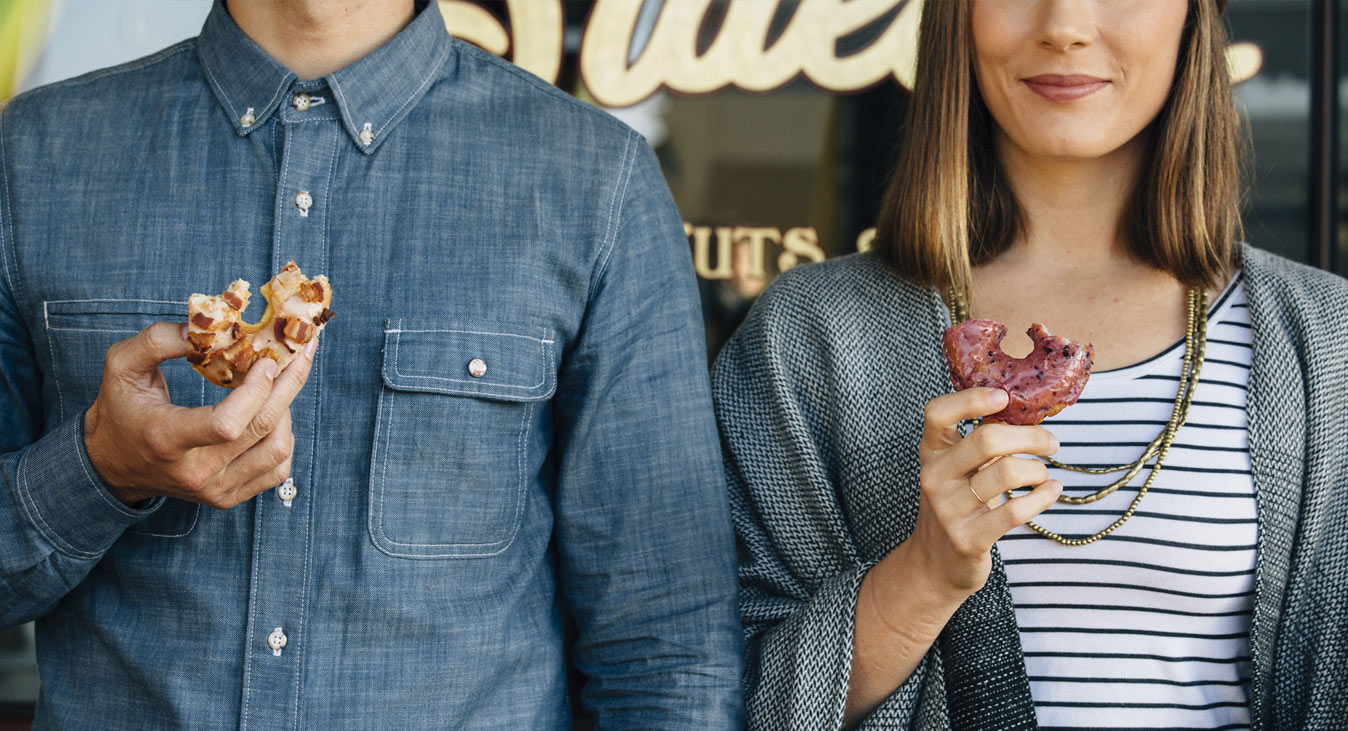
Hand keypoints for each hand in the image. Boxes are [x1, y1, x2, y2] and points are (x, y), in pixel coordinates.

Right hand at [83, 322, 316, 507]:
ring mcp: (215, 489)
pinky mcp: (228, 496)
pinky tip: (273, 415)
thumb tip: (202, 326)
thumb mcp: (121, 366)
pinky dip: (284, 438)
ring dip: (286, 411)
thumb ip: (156, 340)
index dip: (256, 391)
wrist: (111, 465)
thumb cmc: (119, 410)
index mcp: (166, 439)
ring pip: (278, 451)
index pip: (226, 424)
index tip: (266, 360)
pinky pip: (277, 469)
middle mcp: (195, 471)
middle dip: (287, 385)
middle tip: (298, 355)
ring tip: (278, 385)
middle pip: (262, 429)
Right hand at [903, 387, 1062, 599]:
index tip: (1004, 397)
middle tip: (1051, 443)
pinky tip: (1052, 491)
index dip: (971, 399)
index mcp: (932, 453)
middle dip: (1030, 437)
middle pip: (987, 440)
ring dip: (1038, 469)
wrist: (935, 563)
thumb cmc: (956, 506)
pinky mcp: (969, 538)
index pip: (938, 413)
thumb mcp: (956, 470)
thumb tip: (1025, 413)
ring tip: (1044, 473)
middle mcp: (935, 477)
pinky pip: (1016, 511)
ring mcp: (949, 509)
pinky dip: (1043, 497)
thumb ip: (979, 444)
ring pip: (1007, 473)